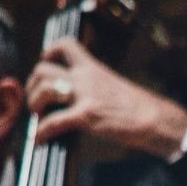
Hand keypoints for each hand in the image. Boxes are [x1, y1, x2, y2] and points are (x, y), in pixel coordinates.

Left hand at [27, 37, 186, 158]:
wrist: (154, 119)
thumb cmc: (138, 107)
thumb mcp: (113, 86)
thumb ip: (94, 86)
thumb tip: (79, 97)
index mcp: (93, 68)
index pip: (66, 46)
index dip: (50, 51)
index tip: (45, 60)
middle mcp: (85, 78)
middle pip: (44, 69)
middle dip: (32, 84)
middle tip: (36, 98)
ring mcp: (85, 96)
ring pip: (44, 90)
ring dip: (34, 103)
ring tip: (37, 115)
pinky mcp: (86, 116)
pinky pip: (54, 122)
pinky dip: (42, 131)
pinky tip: (39, 139)